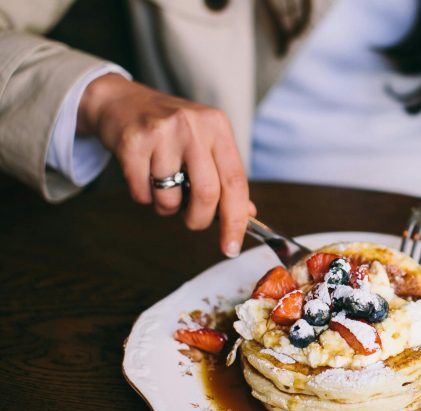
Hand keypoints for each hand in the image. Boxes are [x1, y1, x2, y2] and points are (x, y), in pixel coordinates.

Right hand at [77, 73, 255, 256]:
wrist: (121, 101)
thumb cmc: (170, 130)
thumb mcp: (204, 143)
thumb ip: (225, 177)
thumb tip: (247, 214)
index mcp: (217, 127)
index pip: (236, 182)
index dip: (236, 220)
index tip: (231, 247)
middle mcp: (193, 126)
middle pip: (206, 194)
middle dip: (199, 219)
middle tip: (192, 220)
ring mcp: (161, 133)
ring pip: (170, 198)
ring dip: (167, 207)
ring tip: (162, 187)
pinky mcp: (132, 143)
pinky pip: (142, 193)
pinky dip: (143, 197)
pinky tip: (142, 175)